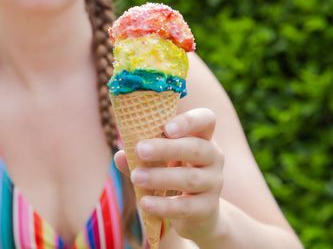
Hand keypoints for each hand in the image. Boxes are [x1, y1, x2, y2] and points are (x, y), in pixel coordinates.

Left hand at [114, 108, 224, 241]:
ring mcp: (214, 183)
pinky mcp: (208, 208)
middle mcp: (213, 157)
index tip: (166, 128)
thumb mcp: (158, 160)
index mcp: (201, 137)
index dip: (189, 121)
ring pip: (190, 178)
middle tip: (140, 150)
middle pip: (196, 148)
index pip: (205, 120)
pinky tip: (145, 202)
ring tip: (136, 177)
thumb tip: (120, 156)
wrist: (197, 213)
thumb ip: (140, 157)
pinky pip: (186, 207)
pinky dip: (164, 205)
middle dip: (166, 148)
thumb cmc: (173, 174)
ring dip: (160, 177)